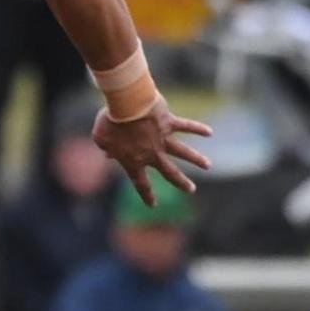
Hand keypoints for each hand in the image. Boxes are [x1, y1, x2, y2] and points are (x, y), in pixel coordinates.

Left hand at [92, 97, 212, 205]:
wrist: (124, 106)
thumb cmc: (109, 123)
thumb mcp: (100, 139)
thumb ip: (106, 149)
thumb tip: (108, 154)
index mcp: (134, 161)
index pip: (141, 183)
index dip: (146, 195)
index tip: (153, 205)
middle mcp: (152, 153)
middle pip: (170, 172)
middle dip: (181, 182)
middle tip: (191, 190)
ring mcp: (162, 138)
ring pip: (184, 152)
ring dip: (196, 159)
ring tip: (207, 165)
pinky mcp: (169, 122)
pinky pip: (186, 126)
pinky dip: (198, 128)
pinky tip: (209, 132)